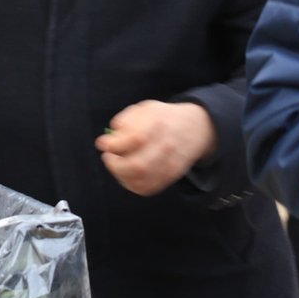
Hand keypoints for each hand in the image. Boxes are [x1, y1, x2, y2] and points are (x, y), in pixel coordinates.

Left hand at [96, 100, 216, 196]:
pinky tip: (127, 175)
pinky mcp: (172, 176)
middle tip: (108, 157)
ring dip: (122, 176)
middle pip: (138, 165)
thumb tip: (107, 140)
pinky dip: (133, 184)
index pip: (134, 139)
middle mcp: (166, 146)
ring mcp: (170, 163)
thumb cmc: (163, 117)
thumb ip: (124, 121)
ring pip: (142, 181)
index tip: (103, 144)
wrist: (195, 128)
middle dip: (115, 165)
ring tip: (117, 166)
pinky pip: (149, 188)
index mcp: (158, 124)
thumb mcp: (144, 109)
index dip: (112, 144)